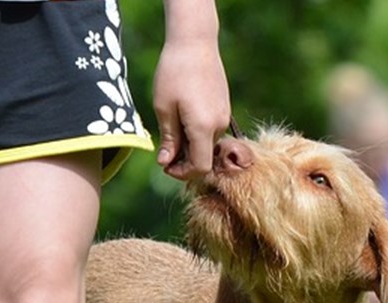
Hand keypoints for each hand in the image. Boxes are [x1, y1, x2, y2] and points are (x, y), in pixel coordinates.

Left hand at [153, 39, 230, 179]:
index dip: (182, 174)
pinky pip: (211, 130)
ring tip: (170, 130)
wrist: (195, 43)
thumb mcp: (164, 108)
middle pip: (204, 157)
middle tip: (163, 152)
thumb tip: (166, 163)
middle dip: (184, 161)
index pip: (200, 168)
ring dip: (190, 146)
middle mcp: (219, 125)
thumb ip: (169, 139)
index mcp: (203, 128)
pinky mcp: (224, 107)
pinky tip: (181, 118)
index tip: (165, 166)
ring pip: (207, 144)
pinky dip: (197, 133)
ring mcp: (224, 116)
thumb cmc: (174, 73)